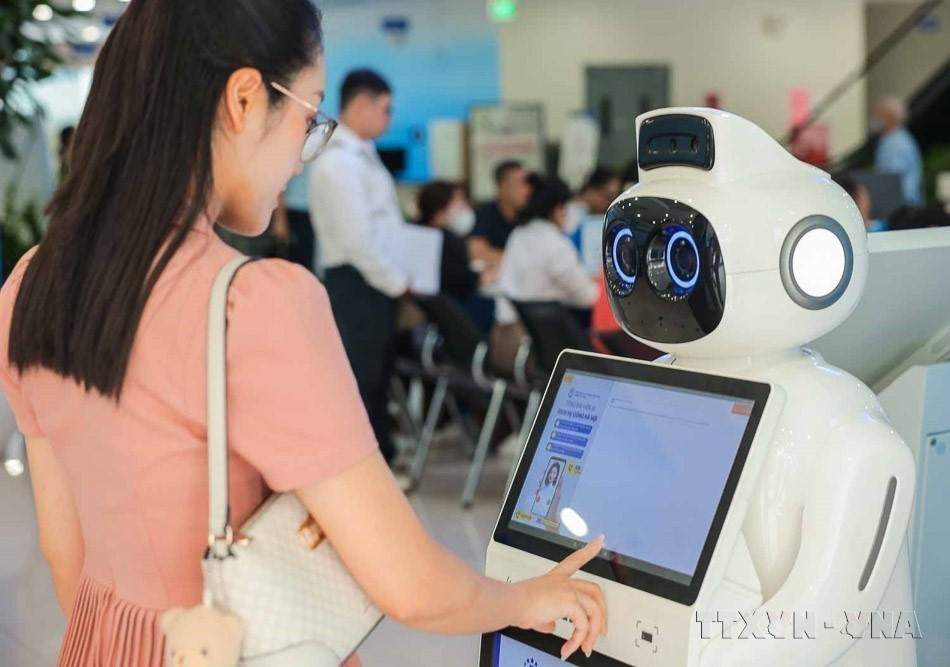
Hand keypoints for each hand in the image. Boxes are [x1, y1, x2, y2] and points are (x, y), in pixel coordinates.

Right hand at [513, 535, 606, 659]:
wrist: (511, 603)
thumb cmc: (515, 604)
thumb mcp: (534, 611)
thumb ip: (546, 617)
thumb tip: (551, 626)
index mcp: (555, 578)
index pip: (575, 559)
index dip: (589, 550)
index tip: (599, 541)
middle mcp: (564, 582)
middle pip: (594, 590)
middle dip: (602, 611)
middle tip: (601, 629)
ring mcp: (568, 591)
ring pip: (594, 611)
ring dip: (591, 634)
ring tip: (584, 647)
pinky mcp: (570, 603)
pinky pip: (583, 625)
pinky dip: (578, 640)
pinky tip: (568, 648)